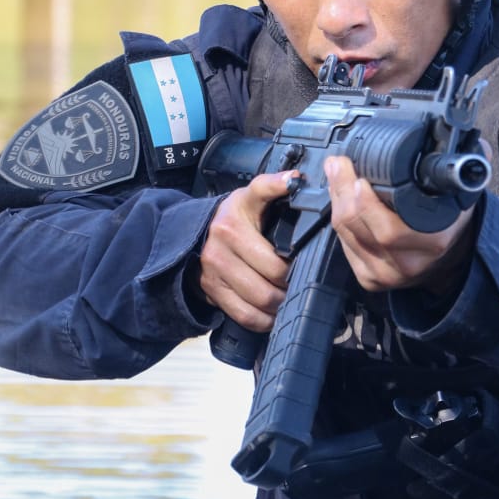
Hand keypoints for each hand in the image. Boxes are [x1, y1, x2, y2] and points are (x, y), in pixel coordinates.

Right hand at [197, 171, 294, 330]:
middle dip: (293, 279)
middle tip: (303, 280)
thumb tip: (296, 178)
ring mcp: (215, 268)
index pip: (261, 196)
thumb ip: (272, 188)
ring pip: (261, 296)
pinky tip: (274, 312)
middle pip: (273, 270)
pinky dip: (265, 319)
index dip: (279, 193)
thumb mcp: (250, 199)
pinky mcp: (212, 290)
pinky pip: (245, 314)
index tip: (295, 191)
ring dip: (281, 302)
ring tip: (290, 296)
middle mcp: (223, 239)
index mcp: (237, 212)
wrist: (196, 239)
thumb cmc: (235, 220)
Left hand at [324, 155, 475, 294]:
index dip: (367, 203)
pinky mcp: (370, 279)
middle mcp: (408, 262)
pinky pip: (344, 246)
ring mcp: (387, 273)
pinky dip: (338, 219)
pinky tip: (339, 198)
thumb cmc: (454, 221)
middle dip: (343, 190)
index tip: (358, 177)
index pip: (390, 230)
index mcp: (433, 241)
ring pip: (347, 233)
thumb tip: (454, 137)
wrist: (454, 258)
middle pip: (360, 225)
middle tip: (339, 164)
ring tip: (336, 172)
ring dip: (337, 199)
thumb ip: (460, 164)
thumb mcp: (463, 192)